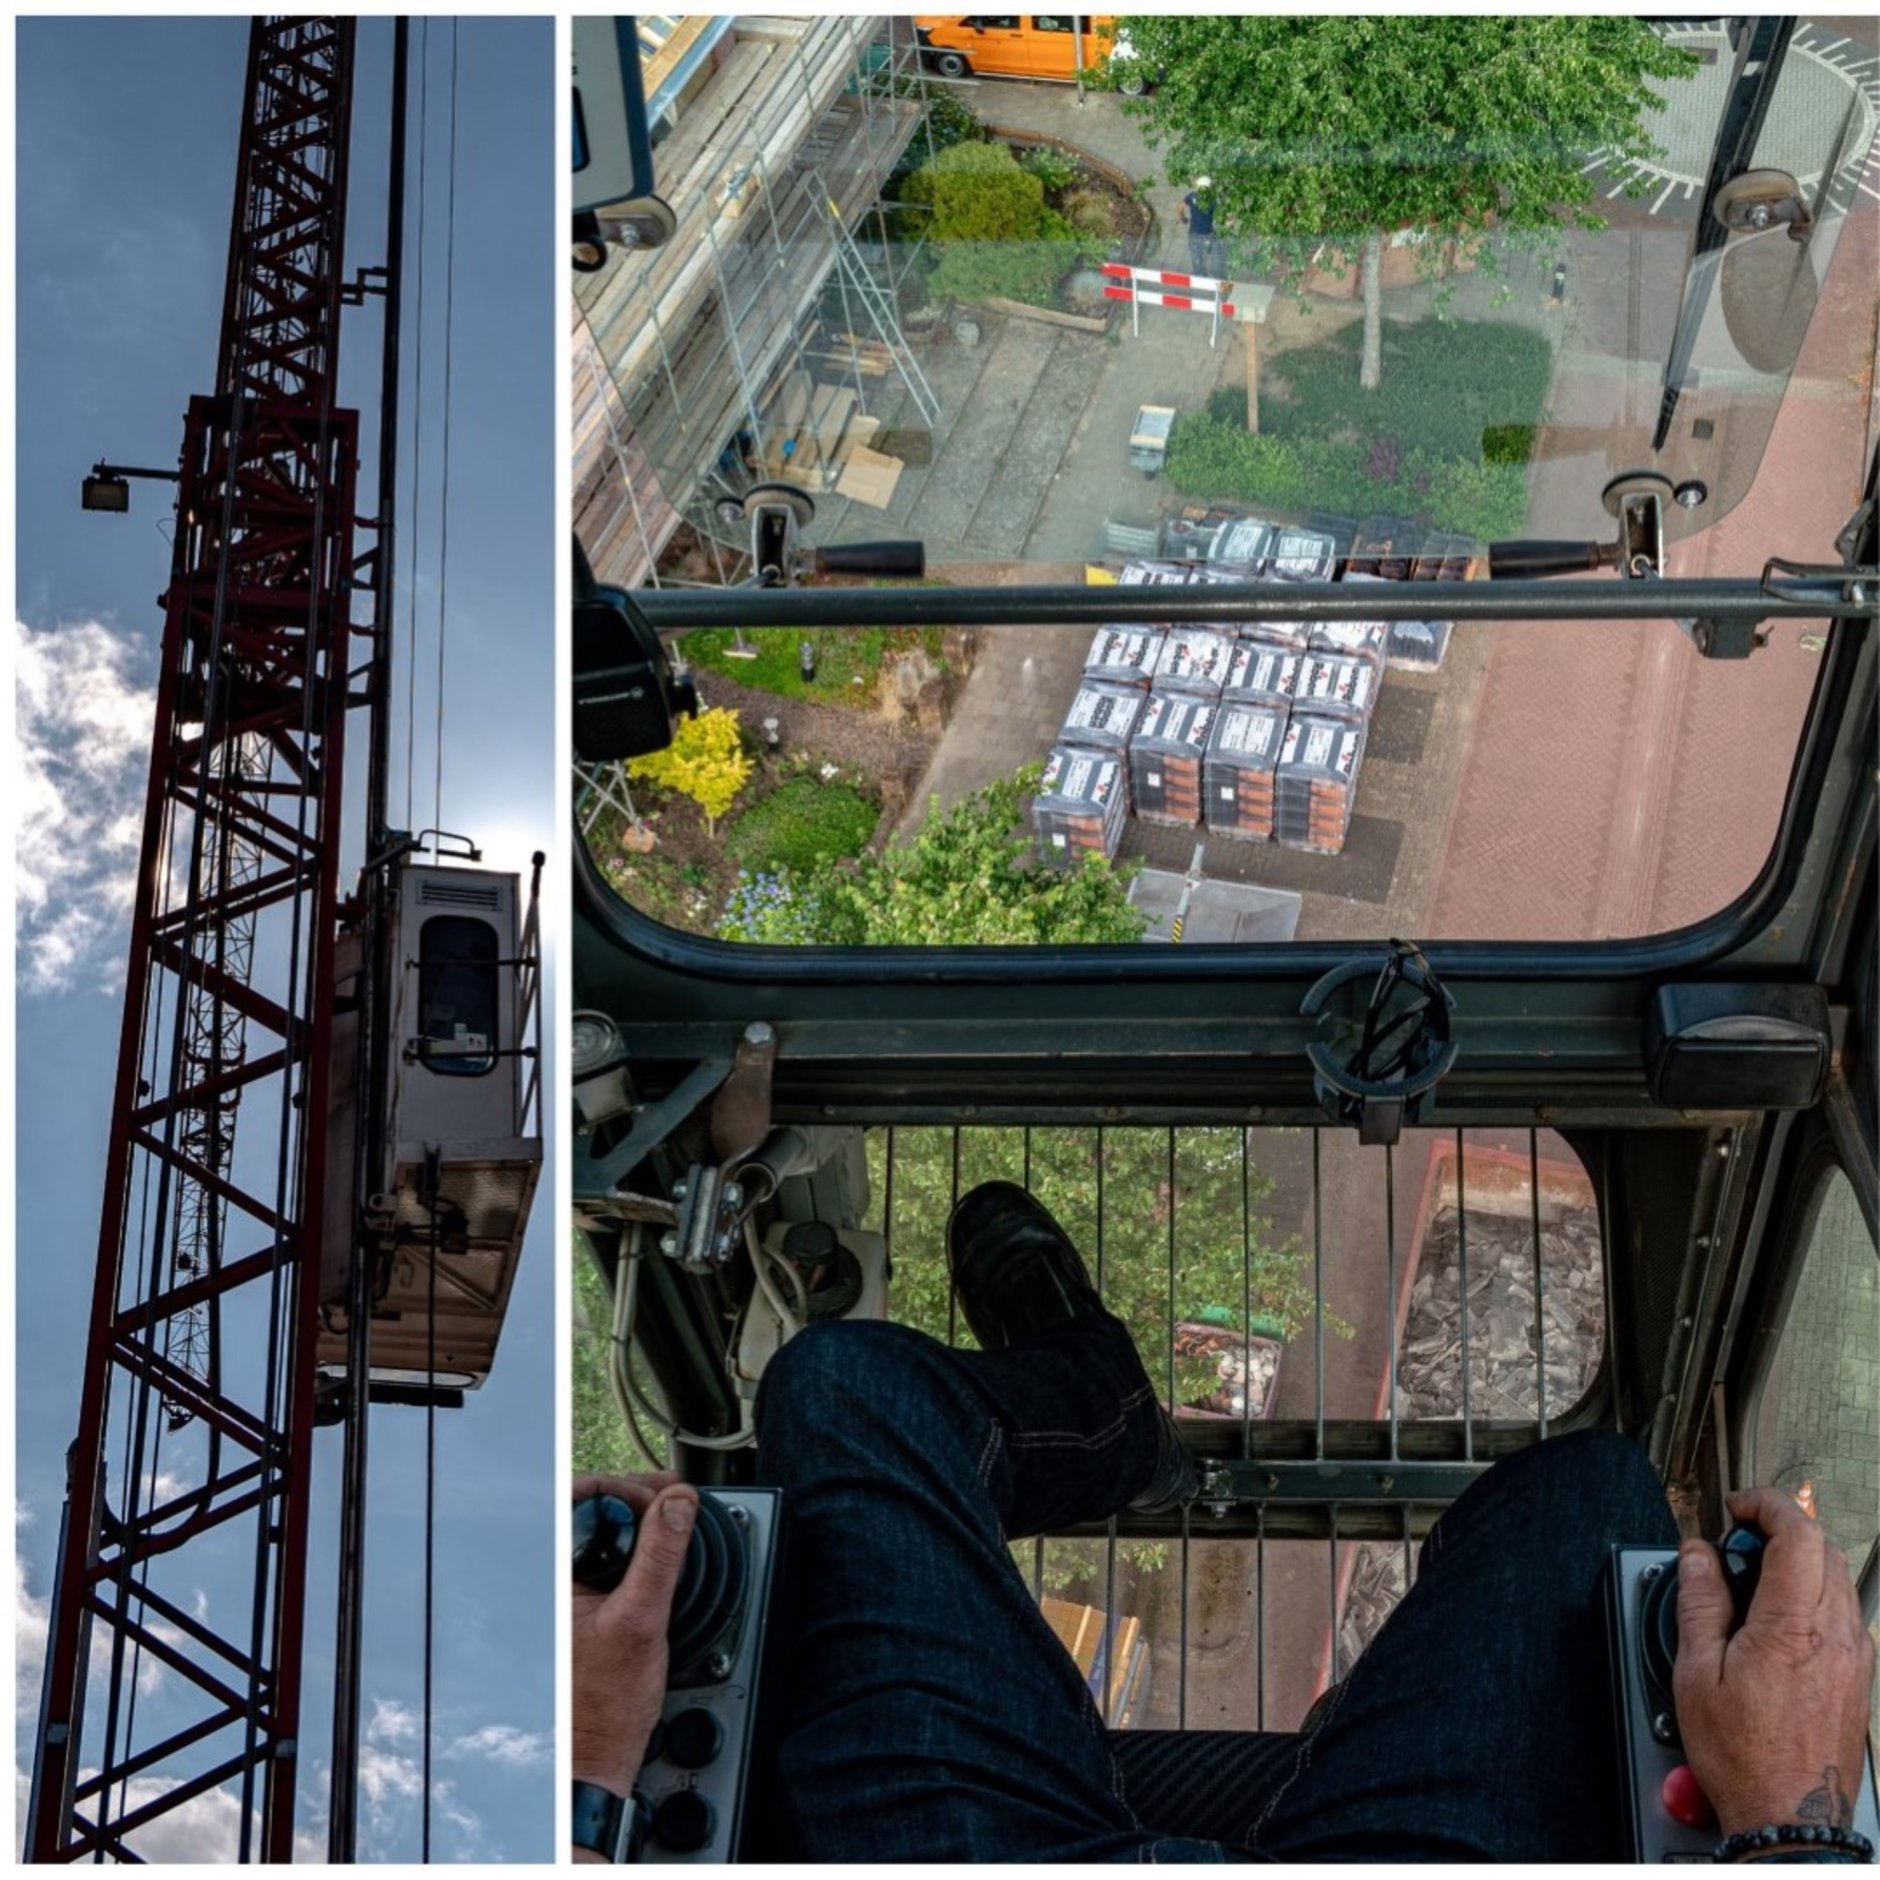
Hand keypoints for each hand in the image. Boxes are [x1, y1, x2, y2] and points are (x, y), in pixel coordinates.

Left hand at [571, 1474, 697, 1800]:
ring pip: (603, 1534)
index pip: (580, 1498)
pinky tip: (663, 1555)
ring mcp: (568, 1595)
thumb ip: (659, 1558)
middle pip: (593, 1510)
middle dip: (639, 1498)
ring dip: (641, 1522)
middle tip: (677, 1502)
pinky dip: (639, 1549)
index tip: (666, 1496)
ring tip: (675, 1522)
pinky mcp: (586, 1607)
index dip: (626, 1487)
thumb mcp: (641, 1622)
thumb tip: (677, 1503)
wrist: (595, 1760)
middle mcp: (552, 1582)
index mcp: (551, 1577)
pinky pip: (610, 1560)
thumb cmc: (602, 1709)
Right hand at [1674, 1487, 1875, 1839]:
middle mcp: (1838, 1638)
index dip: (1767, 1505)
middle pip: (1824, 1549)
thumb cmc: (1744, 1756)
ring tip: (1754, 1587)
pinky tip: (1779, 1624)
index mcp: (1794, 1628)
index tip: (1738, 1507)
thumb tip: (1697, 1555)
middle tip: (1737, 1547)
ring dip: (1799, 1563)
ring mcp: (1856, 1659)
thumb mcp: (1698, 1673)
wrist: (1791, 1819)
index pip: (1799, 1534)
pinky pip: (1846, 1615)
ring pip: (1838, 1581)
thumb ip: (1700, 1602)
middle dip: (1780, 1531)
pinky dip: (1814, 1598)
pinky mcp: (1860, 1680)